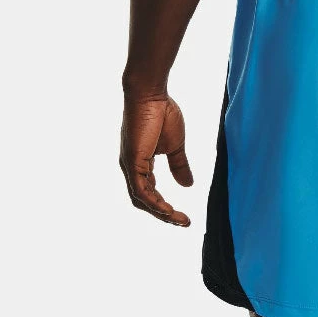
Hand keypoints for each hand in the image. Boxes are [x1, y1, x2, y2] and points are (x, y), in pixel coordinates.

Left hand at [119, 94, 192, 226]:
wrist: (151, 94)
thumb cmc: (162, 113)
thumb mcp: (175, 146)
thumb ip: (179, 166)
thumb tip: (187, 185)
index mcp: (140, 164)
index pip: (150, 193)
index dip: (165, 207)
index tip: (184, 216)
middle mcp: (131, 168)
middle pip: (144, 202)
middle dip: (164, 215)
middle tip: (183, 222)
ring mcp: (130, 166)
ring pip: (142, 200)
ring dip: (161, 213)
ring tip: (179, 219)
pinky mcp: (132, 162)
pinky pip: (141, 191)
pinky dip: (154, 203)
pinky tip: (167, 210)